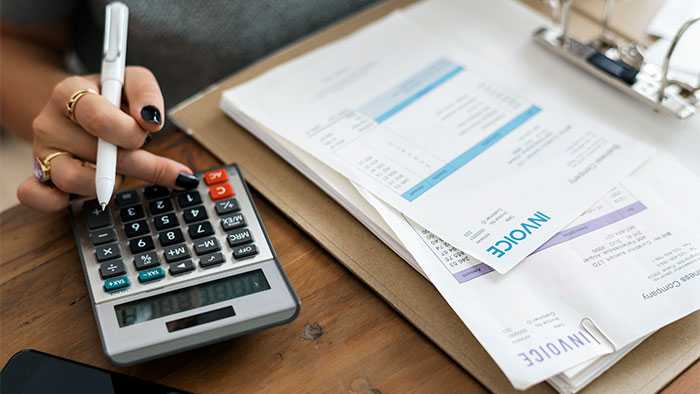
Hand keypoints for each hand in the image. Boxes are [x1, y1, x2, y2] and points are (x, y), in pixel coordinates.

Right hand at [17, 66, 195, 211]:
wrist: (76, 108)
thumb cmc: (110, 97)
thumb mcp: (131, 81)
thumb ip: (146, 92)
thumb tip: (152, 121)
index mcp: (69, 93)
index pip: (97, 117)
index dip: (128, 131)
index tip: (149, 131)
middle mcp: (49, 123)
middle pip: (97, 154)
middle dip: (138, 162)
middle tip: (163, 167)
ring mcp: (42, 153)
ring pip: (73, 179)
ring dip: (110, 182)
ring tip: (121, 172)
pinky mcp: (39, 178)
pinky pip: (38, 197)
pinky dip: (58, 202)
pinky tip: (85, 196)